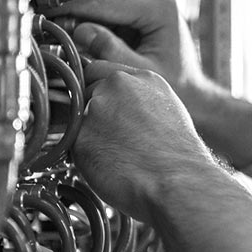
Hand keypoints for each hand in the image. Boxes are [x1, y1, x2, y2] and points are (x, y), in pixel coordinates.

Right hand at [45, 0, 207, 103]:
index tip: (44, 12)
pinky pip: (109, 8)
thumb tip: (78, 31)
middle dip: (72, 10)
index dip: (72, 8)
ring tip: (51, 26)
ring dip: (80, 13)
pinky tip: (72, 30)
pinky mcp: (143, 3)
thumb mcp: (140, 71)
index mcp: (160, 5)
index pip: (105, 2)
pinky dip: (92, 19)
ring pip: (102, 1)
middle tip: (40, 20)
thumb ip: (110, 51)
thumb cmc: (175, 85)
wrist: (192, 91)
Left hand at [72, 61, 212, 219]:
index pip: (99, 70)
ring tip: (116, 156)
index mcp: (142, 77)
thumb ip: (139, 100)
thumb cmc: (179, 156)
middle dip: (91, 112)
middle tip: (113, 139)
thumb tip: (120, 109)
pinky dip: (84, 158)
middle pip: (85, 92)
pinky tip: (110, 167)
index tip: (105, 109)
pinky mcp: (80, 136)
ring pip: (77, 119)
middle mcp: (116, 86)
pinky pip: (72, 146)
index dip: (98, 91)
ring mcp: (96, 108)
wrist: (178, 182)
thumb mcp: (168, 111)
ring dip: (88, 135)